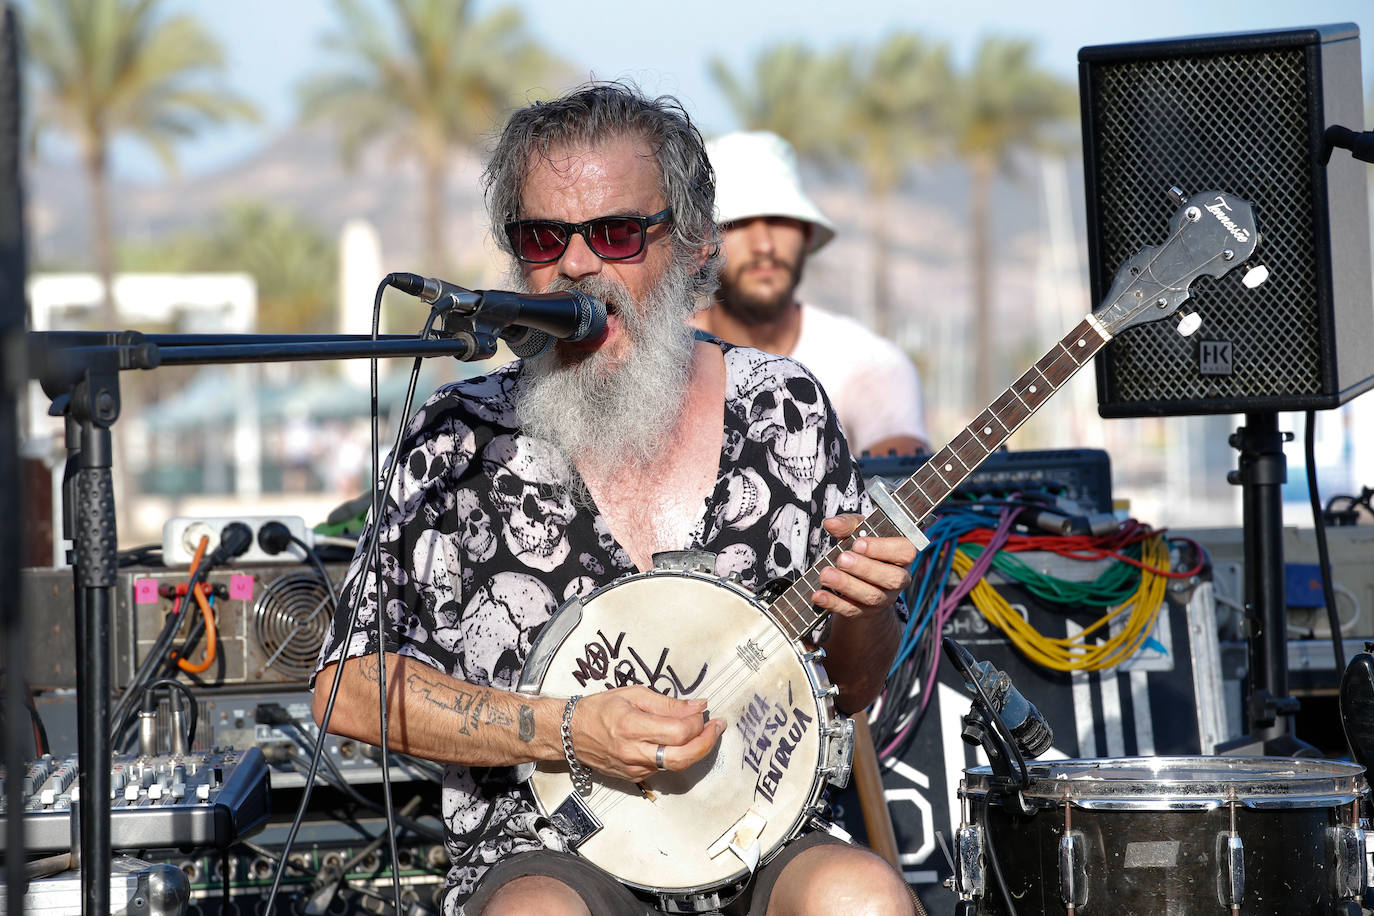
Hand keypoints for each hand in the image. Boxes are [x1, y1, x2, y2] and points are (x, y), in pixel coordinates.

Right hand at [570, 686, 725, 781]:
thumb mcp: (633, 694)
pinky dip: (678, 756)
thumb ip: (667, 703)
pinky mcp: (634, 776)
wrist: (571, 733)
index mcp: (633, 726)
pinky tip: (681, 742)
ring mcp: (634, 768)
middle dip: (706, 743)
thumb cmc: (599, 709)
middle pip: (683, 757)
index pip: (679, 732)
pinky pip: (664, 769)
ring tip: (703, 732)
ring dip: (695, 750)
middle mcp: (634, 751)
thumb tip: (697, 706)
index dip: (698, 723)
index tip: (705, 712)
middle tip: (717, 727)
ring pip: (676, 766)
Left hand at [812, 513, 914, 619]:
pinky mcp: (865, 612)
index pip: (905, 552)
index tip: (859, 543)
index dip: (883, 548)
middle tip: (842, 559)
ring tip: (825, 574)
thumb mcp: (859, 530)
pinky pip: (852, 610)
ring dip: (846, 585)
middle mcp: (898, 579)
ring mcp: (884, 598)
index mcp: (902, 556)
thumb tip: (831, 523)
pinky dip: (834, 603)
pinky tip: (819, 595)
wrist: (861, 578)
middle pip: (892, 578)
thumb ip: (847, 524)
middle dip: (865, 568)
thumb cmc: (865, 549)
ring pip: (871, 596)